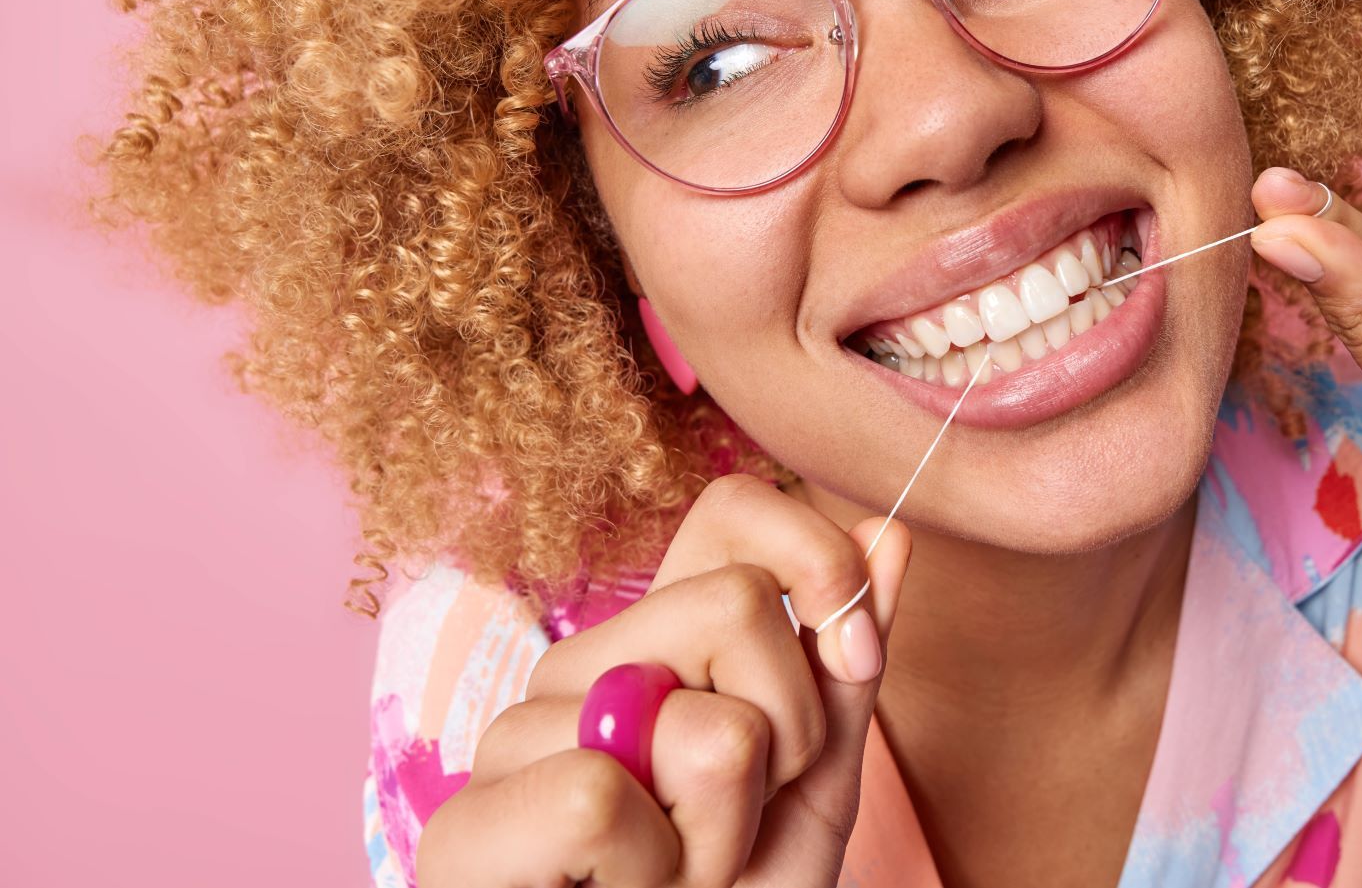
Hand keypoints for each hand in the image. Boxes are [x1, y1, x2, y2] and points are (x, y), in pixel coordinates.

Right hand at [415, 474, 908, 887]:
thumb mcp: (815, 784)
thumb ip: (845, 664)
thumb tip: (893, 529)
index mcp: (653, 646)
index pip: (730, 513)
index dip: (814, 556)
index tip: (854, 650)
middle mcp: (575, 670)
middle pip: (738, 604)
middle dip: (789, 736)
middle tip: (738, 819)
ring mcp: (509, 742)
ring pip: (697, 722)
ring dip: (724, 830)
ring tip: (677, 875)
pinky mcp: (466, 830)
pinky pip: (597, 797)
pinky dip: (649, 872)